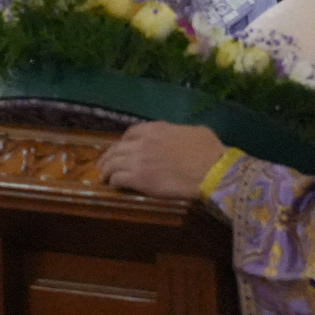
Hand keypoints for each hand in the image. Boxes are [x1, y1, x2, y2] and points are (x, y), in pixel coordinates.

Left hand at [98, 122, 226, 199]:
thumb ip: (178, 132)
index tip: (122, 147)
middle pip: (116, 148)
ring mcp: (137, 160)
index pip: (131, 132)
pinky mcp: (137, 178)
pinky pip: (117, 178)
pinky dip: (113, 181)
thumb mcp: (195, 131)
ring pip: (112, 163)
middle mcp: (142, 142)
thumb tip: (179, 136)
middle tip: (104, 165)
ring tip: (104, 177)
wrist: (210, 170)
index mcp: (156, 129)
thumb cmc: (209, 150)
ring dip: (106, 170)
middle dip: (108, 156)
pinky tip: (114, 185)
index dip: (123, 141)